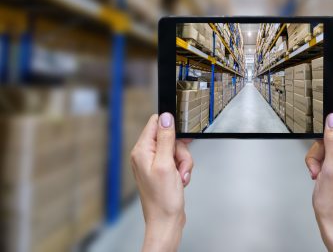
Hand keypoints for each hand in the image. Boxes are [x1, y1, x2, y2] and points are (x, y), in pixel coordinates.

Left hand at [130, 113, 193, 251]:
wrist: (165, 221)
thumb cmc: (162, 199)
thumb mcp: (166, 165)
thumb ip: (166, 139)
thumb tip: (166, 117)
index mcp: (141, 150)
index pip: (155, 123)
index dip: (171, 128)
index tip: (179, 140)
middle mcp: (145, 154)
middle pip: (170, 137)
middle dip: (180, 151)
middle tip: (179, 165)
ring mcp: (154, 162)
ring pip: (176, 149)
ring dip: (183, 162)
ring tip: (180, 176)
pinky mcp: (162, 170)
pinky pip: (177, 160)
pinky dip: (182, 169)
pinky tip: (180, 180)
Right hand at [305, 114, 332, 251]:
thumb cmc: (332, 201)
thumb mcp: (329, 167)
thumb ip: (332, 140)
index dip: (330, 129)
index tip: (322, 144)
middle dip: (320, 147)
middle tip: (318, 165)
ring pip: (330, 145)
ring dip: (319, 157)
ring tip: (318, 173)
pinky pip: (332, 156)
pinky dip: (323, 163)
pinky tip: (321, 175)